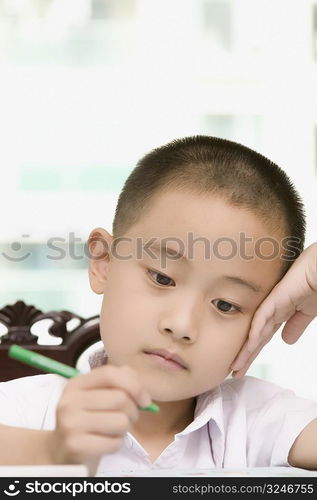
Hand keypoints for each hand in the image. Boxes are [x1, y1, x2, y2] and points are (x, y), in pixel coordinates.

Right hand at [48, 364, 150, 472]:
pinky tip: (105, 443)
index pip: (110, 373)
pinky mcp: (76, 446)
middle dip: (133, 411)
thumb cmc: (87, 420)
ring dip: (125, 428)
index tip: (145, 400)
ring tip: (114, 430)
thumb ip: (118, 382)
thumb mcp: (96, 396)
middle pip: (120, 398)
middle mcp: (70, 401)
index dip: (134, 385)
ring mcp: (71, 424)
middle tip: (128, 418)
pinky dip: (117, 444)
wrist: (60, 452)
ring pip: (120, 421)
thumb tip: (141, 390)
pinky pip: (114, 443)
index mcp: (76, 384)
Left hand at [230, 242, 316, 378]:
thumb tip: (286, 341)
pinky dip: (256, 331)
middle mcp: (271, 309)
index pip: (261, 338)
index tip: (242, 368)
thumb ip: (296, 325)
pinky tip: (249, 345)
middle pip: (254, 338)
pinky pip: (263, 317)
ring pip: (255, 331)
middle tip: (232, 373)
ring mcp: (272, 303)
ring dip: (245, 350)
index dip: (252, 354)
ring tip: (235, 366)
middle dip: (244, 356)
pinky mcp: (277, 297)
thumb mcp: (307, 312)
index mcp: (278, 313)